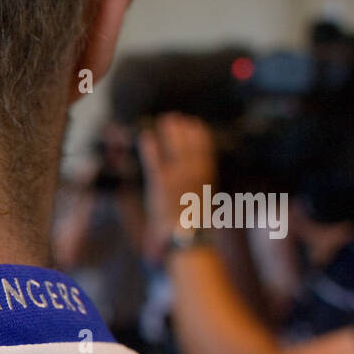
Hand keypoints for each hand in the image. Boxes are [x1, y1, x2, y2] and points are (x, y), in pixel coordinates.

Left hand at [138, 114, 217, 261]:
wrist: (188, 235)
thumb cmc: (195, 228)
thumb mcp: (204, 206)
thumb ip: (200, 192)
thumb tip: (198, 188)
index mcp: (207, 177)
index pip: (205, 149)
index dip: (199, 135)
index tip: (195, 124)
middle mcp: (194, 173)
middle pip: (189, 143)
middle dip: (182, 130)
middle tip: (175, 118)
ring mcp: (177, 176)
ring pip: (174, 146)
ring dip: (169, 132)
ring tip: (164, 121)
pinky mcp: (161, 183)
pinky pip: (154, 159)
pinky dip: (150, 146)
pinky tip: (146, 137)